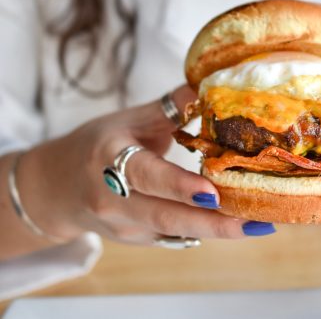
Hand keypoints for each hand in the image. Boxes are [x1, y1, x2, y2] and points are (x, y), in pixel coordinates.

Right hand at [16, 86, 273, 245]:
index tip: (213, 194)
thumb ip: (168, 108)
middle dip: (213, 223)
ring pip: (174, 231)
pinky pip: (173, 237)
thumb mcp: (127, 119)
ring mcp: (123, 225)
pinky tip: (235, 226)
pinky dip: (203, 231)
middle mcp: (113, 199)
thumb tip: (207, 87)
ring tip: (258, 225)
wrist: (55, 188)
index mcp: (108, 159)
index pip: (147, 176)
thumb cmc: (94, 146)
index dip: (179, 187)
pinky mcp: (135, 239)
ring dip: (216, 231)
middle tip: (256, 221)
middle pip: (166, 216)